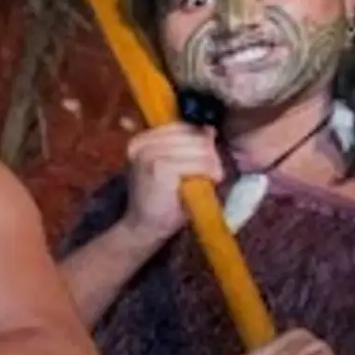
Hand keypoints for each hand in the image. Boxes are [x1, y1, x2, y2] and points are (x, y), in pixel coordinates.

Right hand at [121, 123, 227, 238]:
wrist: (144, 228)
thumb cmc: (162, 199)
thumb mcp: (172, 167)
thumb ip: (186, 147)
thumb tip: (209, 128)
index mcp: (140, 141)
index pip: (181, 126)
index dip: (199, 139)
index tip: (206, 159)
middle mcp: (141, 144)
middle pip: (190, 134)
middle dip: (209, 151)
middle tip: (214, 170)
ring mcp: (148, 155)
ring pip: (197, 146)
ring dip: (212, 162)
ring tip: (214, 176)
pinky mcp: (159, 168)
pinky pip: (198, 162)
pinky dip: (210, 171)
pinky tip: (213, 180)